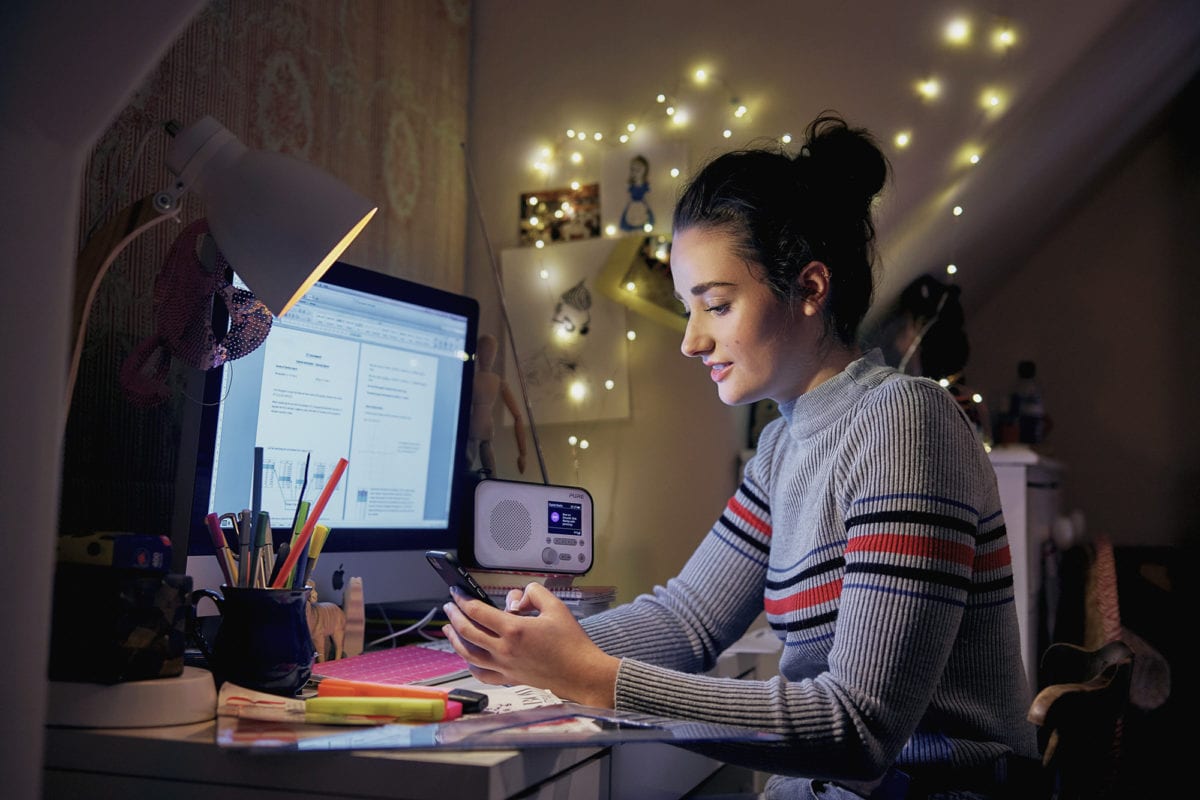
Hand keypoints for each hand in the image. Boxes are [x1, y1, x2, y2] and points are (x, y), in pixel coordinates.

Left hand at [442, 583, 618, 707]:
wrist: (581, 673)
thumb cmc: (572, 643)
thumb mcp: (556, 607)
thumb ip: (533, 594)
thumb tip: (515, 599)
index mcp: (514, 630)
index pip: (477, 612)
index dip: (463, 600)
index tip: (457, 592)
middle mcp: (505, 650)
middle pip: (467, 632)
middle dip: (454, 616)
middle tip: (449, 606)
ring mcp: (505, 667)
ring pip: (469, 654)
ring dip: (454, 639)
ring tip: (448, 629)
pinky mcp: (510, 678)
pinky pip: (481, 673)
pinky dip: (469, 664)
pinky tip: (467, 657)